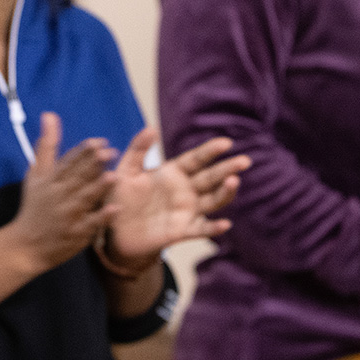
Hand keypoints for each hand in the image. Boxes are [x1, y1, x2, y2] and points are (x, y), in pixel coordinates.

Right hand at [9, 112, 118, 273]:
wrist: (25, 245)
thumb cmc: (34, 205)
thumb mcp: (36, 173)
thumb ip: (46, 144)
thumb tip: (49, 114)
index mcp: (50, 180)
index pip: (68, 163)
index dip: (83, 152)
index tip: (98, 141)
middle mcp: (58, 196)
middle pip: (77, 178)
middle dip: (93, 165)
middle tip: (110, 152)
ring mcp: (67, 215)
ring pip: (84, 199)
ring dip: (98, 188)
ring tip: (114, 176)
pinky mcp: (75, 234)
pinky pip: (90, 224)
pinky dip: (102, 217)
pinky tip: (115, 208)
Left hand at [103, 129, 250, 272]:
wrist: (114, 230)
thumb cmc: (120, 197)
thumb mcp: (125, 171)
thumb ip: (137, 149)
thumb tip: (152, 128)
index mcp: (172, 172)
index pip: (196, 159)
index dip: (210, 151)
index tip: (226, 143)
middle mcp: (184, 190)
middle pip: (210, 177)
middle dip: (227, 169)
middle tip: (245, 160)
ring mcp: (186, 211)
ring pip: (212, 200)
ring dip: (225, 193)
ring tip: (234, 182)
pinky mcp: (182, 231)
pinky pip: (201, 229)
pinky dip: (213, 228)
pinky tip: (225, 224)